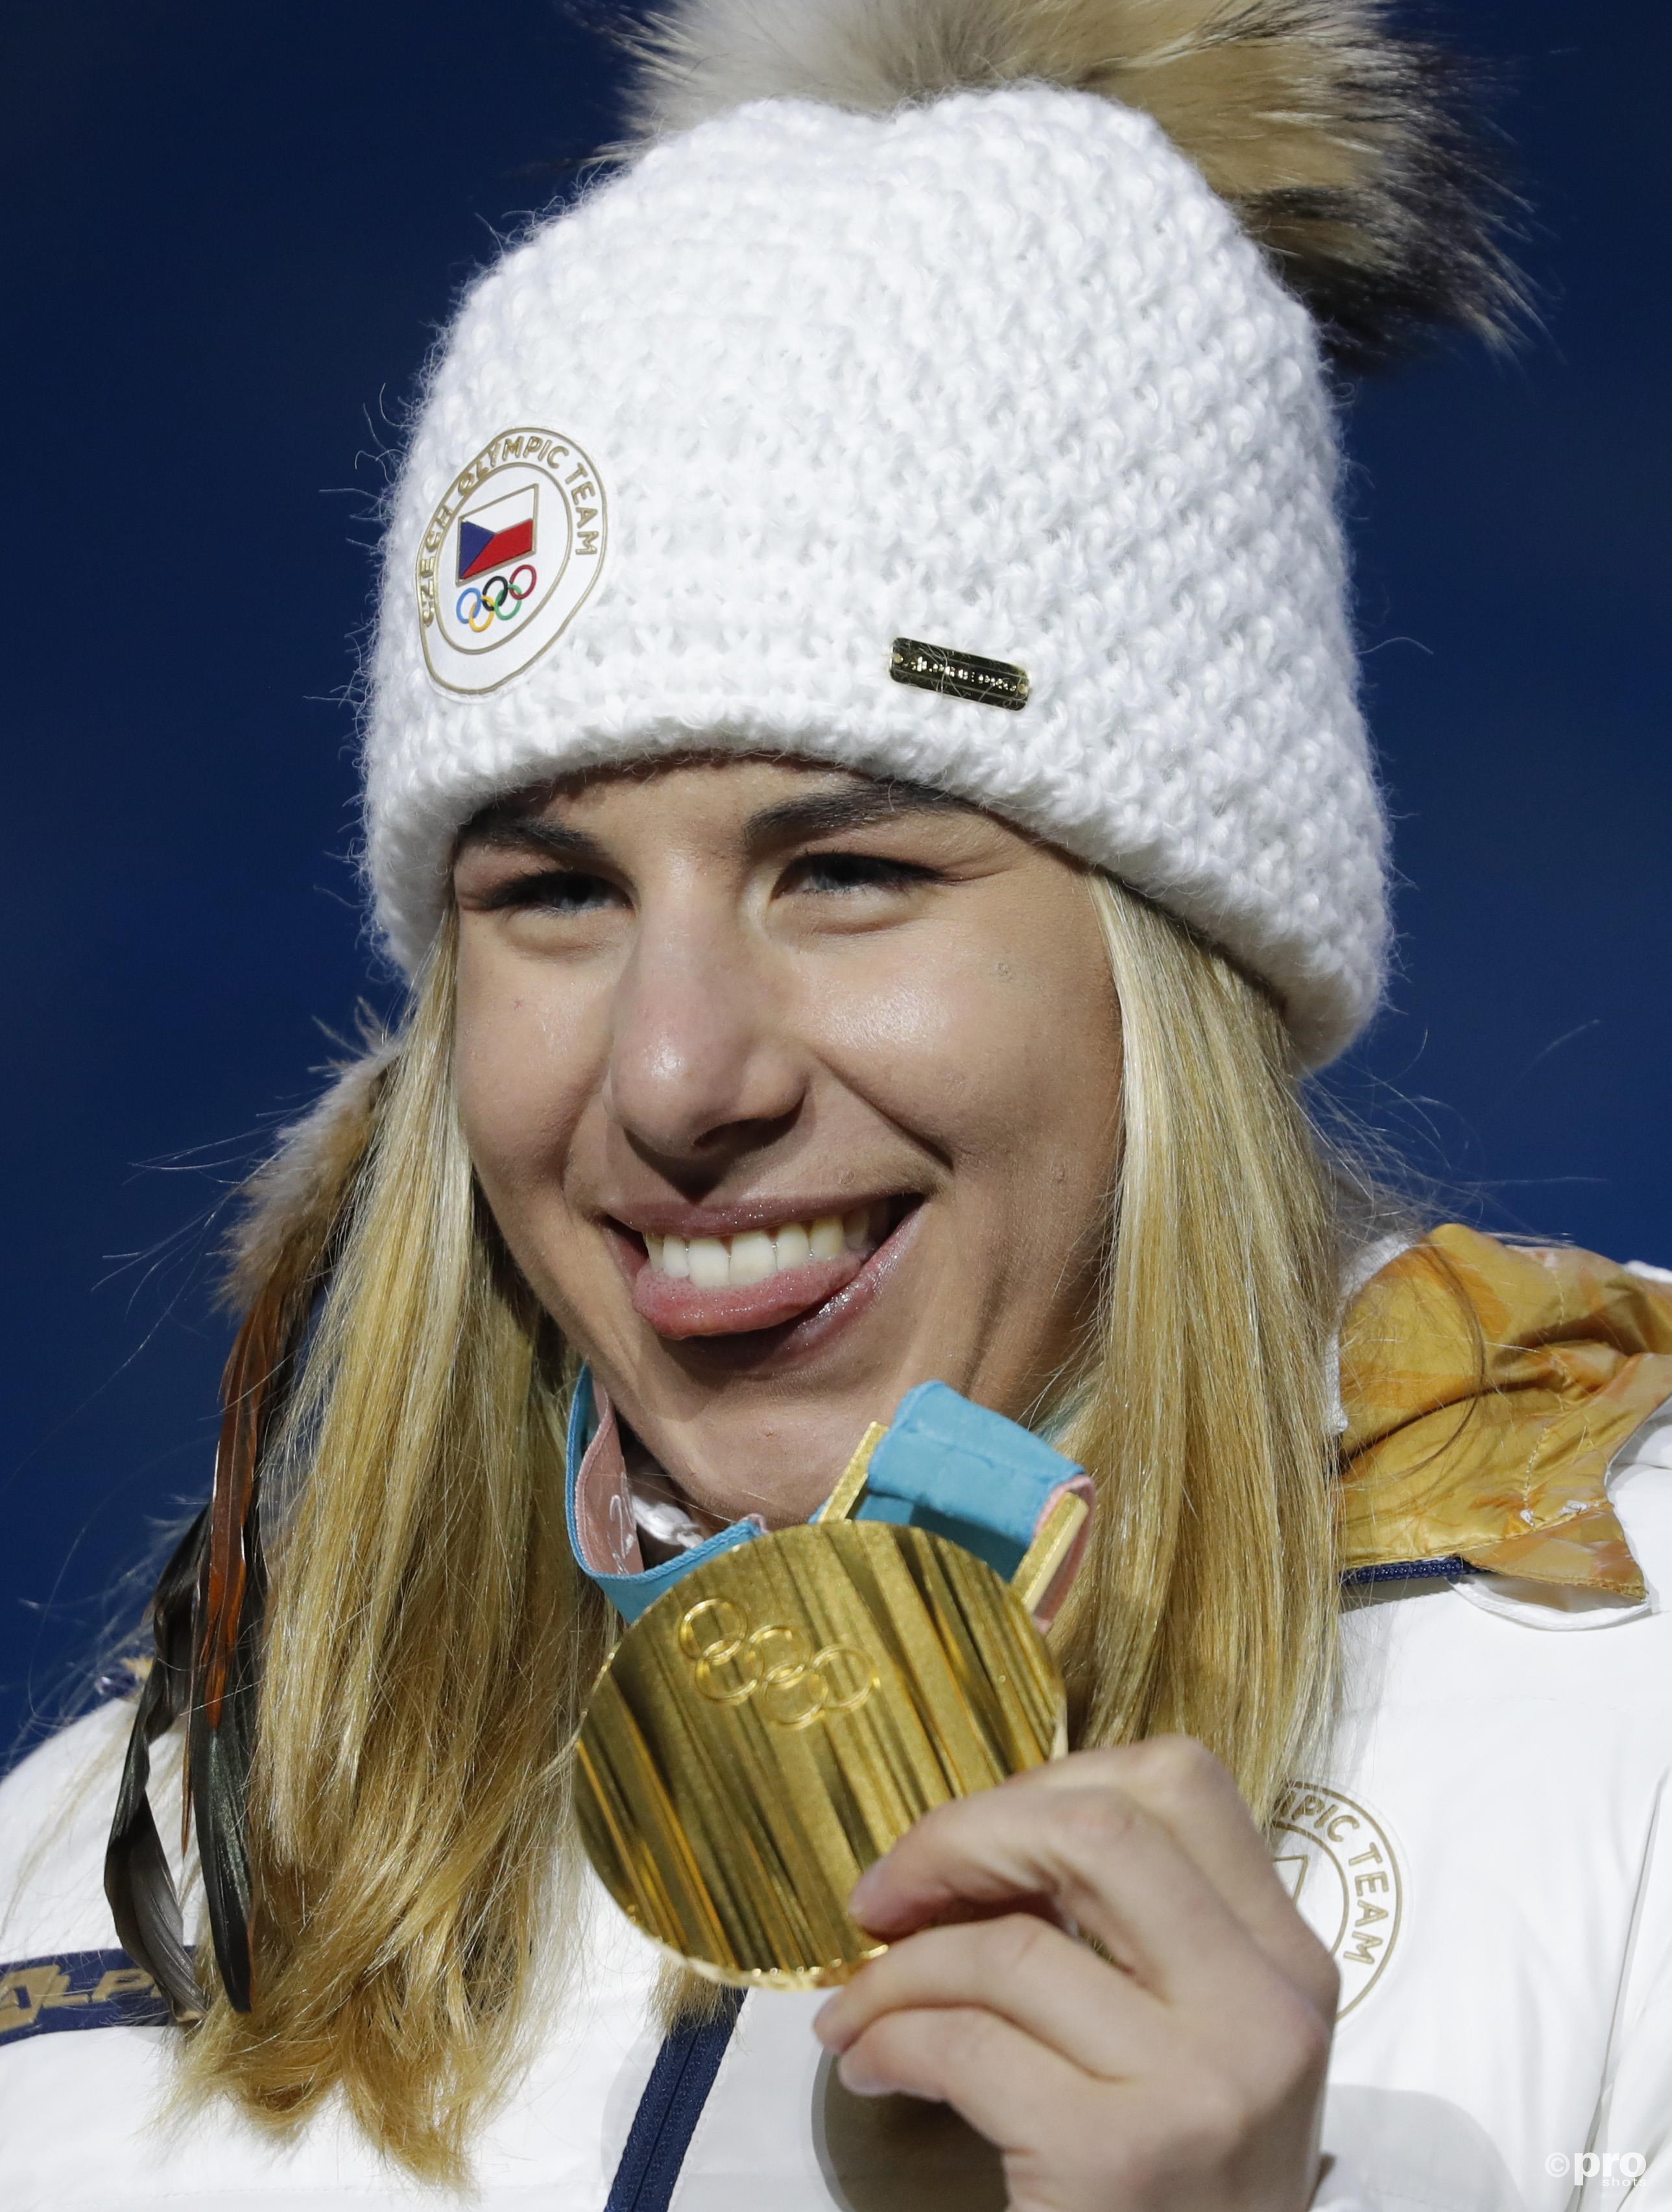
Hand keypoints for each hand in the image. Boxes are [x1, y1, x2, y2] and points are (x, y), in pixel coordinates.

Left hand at [814, 1738, 1337, 2211]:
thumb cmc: (1179, 2188)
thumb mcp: (1199, 2044)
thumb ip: (1134, 1939)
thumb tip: (979, 1847)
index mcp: (1286, 1959)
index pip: (1177, 1782)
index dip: (1047, 1785)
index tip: (970, 1841)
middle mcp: (1265, 2010)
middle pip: (1096, 1830)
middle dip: (962, 1840)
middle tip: (886, 1896)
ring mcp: (1201, 2086)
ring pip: (1011, 1946)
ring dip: (898, 1969)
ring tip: (858, 2009)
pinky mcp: (1121, 2162)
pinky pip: (965, 2046)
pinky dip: (890, 2040)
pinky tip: (869, 2065)